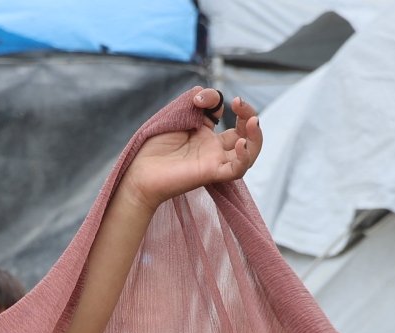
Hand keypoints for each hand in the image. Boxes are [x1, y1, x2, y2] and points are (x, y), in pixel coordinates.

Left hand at [122, 88, 261, 207]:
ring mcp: (214, 161)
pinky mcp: (210, 174)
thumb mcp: (177, 113)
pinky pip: (237, 170)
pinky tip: (240, 144)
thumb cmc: (153, 145)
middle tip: (238, 103)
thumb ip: (197, 100)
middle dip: (249, 114)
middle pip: (246, 135)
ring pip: (249, 154)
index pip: (229, 117)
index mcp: (206, 134)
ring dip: (256, 137)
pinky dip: (244, 157)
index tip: (201, 98)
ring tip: (252, 122)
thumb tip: (212, 97)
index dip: (223, 102)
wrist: (138, 171)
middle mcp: (213, 149)